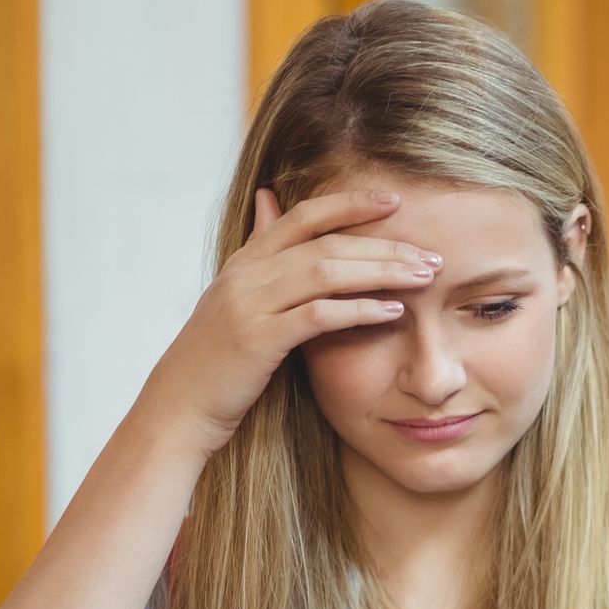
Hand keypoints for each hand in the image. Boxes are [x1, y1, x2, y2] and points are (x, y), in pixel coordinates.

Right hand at [133, 187, 441, 457]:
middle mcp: (246, 275)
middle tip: (430, 254)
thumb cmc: (219, 362)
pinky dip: (359, 310)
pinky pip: (317, 315)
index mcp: (245, 262)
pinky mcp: (257, 339)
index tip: (394, 200)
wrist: (178, 408)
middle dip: (384, 245)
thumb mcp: (237, 301)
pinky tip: (393, 312)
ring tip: (423, 276)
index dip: (350, 203)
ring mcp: (249, 304)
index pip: (303, 216)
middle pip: (326, 243)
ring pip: (326, 272)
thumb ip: (263, 259)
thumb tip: (268, 200)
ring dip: (381, 271)